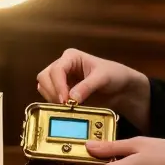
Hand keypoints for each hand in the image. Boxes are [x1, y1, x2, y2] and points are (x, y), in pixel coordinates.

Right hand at [36, 48, 150, 131]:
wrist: (120, 87)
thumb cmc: (114, 75)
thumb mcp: (103, 78)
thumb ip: (87, 86)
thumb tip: (72, 97)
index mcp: (71, 57)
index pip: (56, 69)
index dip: (58, 85)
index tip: (65, 100)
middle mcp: (62, 65)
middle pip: (44, 77)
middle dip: (52, 91)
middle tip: (64, 105)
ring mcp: (60, 79)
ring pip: (43, 87)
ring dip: (51, 98)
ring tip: (66, 106)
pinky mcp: (61, 91)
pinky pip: (49, 96)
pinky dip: (53, 103)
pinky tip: (66, 107)